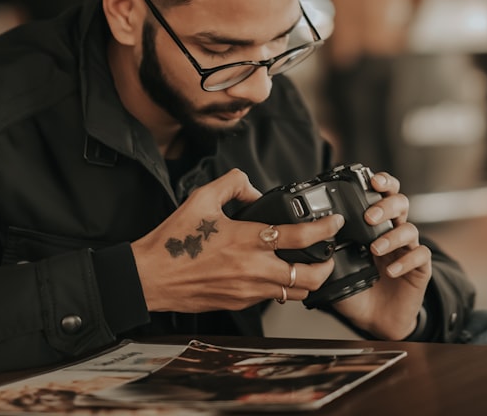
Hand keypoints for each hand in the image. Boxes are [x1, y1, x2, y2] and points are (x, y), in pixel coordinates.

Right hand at [131, 168, 338, 312]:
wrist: (152, 277)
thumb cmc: (173, 241)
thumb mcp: (201, 198)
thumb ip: (232, 184)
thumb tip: (252, 187)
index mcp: (247, 239)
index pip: (300, 236)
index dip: (324, 228)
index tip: (334, 222)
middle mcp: (253, 269)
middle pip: (310, 276)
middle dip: (327, 265)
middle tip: (328, 254)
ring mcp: (248, 290)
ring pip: (295, 293)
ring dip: (307, 280)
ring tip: (307, 266)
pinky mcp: (240, 303)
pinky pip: (272, 298)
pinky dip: (281, 287)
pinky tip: (274, 274)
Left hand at [331, 171, 430, 339]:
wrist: (375, 319)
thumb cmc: (357, 288)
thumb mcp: (335, 266)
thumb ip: (326, 250)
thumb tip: (305, 237)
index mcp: (374, 226)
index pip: (382, 194)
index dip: (381, 182)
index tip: (371, 179)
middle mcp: (393, 232)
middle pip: (400, 203)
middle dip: (385, 204)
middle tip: (369, 216)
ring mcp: (407, 249)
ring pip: (410, 229)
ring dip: (391, 235)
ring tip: (374, 249)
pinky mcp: (420, 268)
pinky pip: (420, 256)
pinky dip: (406, 260)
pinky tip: (391, 270)